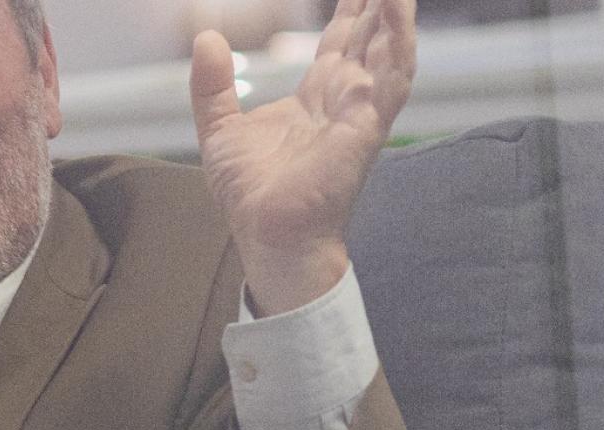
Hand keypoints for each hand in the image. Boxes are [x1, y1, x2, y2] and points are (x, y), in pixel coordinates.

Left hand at [189, 0, 415, 314]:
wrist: (266, 233)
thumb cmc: (251, 193)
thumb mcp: (219, 128)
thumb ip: (212, 85)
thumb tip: (205, 38)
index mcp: (316, 97)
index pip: (341, 41)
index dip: (352, 10)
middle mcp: (344, 99)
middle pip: (370, 37)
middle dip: (381, 4)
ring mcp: (359, 111)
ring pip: (390, 51)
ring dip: (397, 15)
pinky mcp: (365, 127)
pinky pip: (390, 79)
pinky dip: (397, 43)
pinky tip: (398, 13)